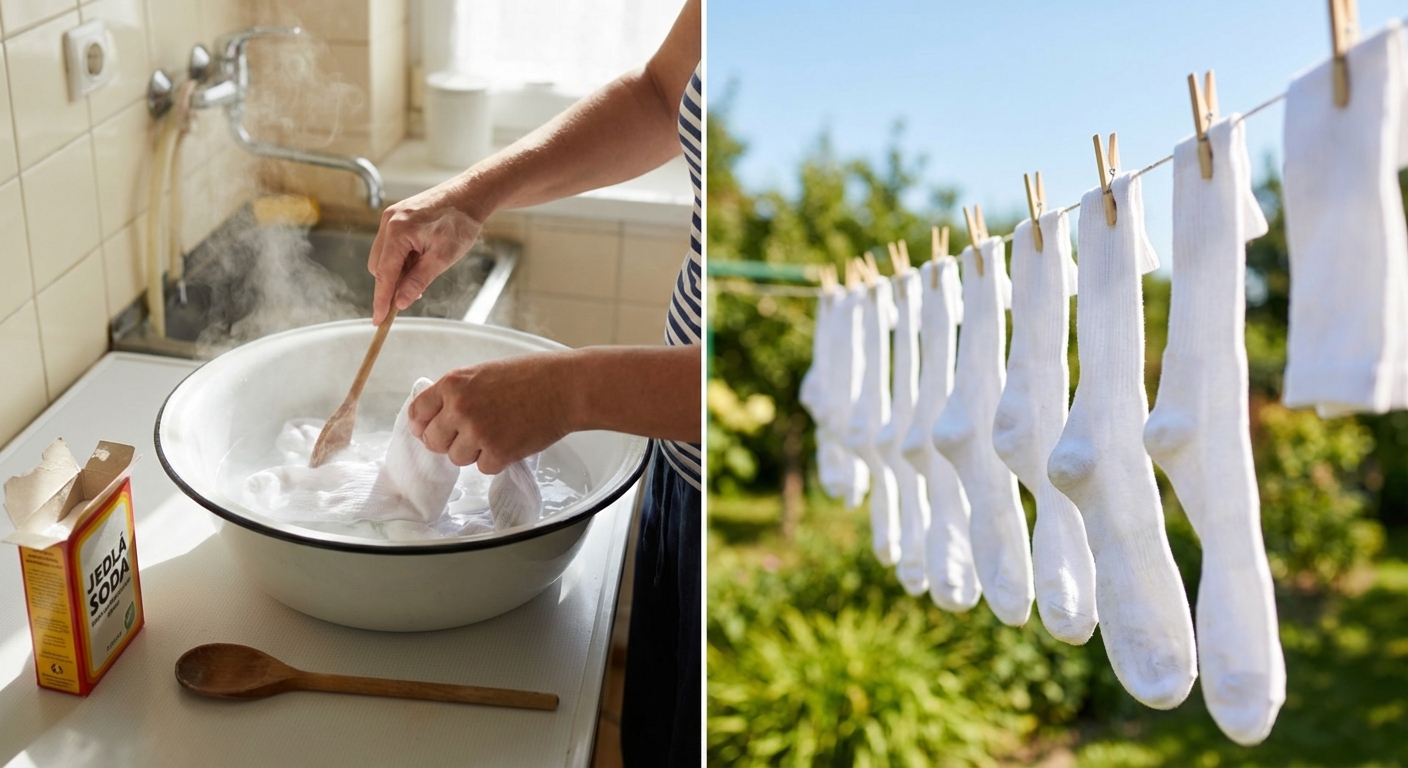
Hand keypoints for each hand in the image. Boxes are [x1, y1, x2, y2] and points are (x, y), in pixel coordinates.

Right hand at [368, 185, 483, 323]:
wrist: (470, 195)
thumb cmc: (460, 223)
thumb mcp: (443, 257)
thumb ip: (418, 280)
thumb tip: (400, 302)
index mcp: (398, 231)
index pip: (384, 274)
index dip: (381, 300)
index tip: (378, 320)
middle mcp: (389, 222)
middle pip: (379, 266)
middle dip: (392, 285)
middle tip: (414, 295)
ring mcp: (391, 218)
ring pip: (384, 257)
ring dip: (398, 272)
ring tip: (424, 272)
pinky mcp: (397, 217)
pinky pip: (392, 246)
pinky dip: (402, 259)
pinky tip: (421, 260)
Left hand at [409, 353, 577, 471]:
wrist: (565, 387)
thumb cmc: (530, 376)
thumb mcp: (483, 373)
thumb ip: (456, 393)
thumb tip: (436, 417)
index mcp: (453, 384)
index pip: (417, 413)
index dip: (423, 425)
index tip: (431, 430)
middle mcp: (460, 408)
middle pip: (433, 441)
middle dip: (449, 441)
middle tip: (471, 434)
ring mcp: (478, 432)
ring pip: (457, 458)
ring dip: (474, 452)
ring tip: (498, 433)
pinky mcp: (498, 453)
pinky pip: (483, 468)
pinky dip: (496, 460)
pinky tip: (512, 441)